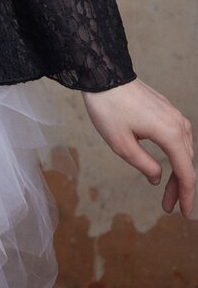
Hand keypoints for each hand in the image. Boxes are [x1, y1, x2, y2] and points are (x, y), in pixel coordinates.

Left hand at [81, 78, 194, 217]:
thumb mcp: (122, 145)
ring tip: (166, 189)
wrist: (102, 73)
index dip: (186, 196)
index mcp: (171, 135)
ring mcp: (172, 113)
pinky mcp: (165, 108)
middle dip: (179, 187)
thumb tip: (158, 179)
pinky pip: (177, 136)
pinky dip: (174, 154)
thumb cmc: (108, 108)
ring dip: (177, 171)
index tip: (184, 214)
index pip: (186, 173)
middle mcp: (178, 123)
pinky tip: (166, 163)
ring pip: (184, 149)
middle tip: (167, 205)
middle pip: (186, 162)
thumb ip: (145, 166)